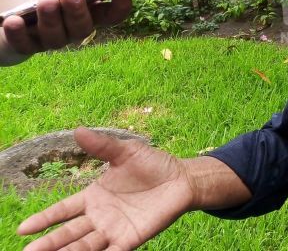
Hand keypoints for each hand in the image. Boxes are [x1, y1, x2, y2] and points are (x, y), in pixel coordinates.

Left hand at [1, 0, 131, 61]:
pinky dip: (18, 33)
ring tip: (46, 1)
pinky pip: (23, 45)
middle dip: (77, 11)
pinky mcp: (27, 47)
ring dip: (51, 18)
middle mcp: (75, 33)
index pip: (114, 16)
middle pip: (84, 28)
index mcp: (92, 16)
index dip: (121, 5)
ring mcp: (52, 42)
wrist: (21, 15)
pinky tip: (14, 20)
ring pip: (55, 37)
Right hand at [18, 127, 193, 250]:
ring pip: (85, 245)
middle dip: (49, 243)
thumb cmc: (153, 164)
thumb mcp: (126, 152)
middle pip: (69, 232)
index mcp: (94, 196)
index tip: (23, 229)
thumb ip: (102, 146)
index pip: (63, 210)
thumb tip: (78, 130)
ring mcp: (114, 229)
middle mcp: (100, 216)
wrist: (182, 179)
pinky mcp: (131, 238)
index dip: (44, 219)